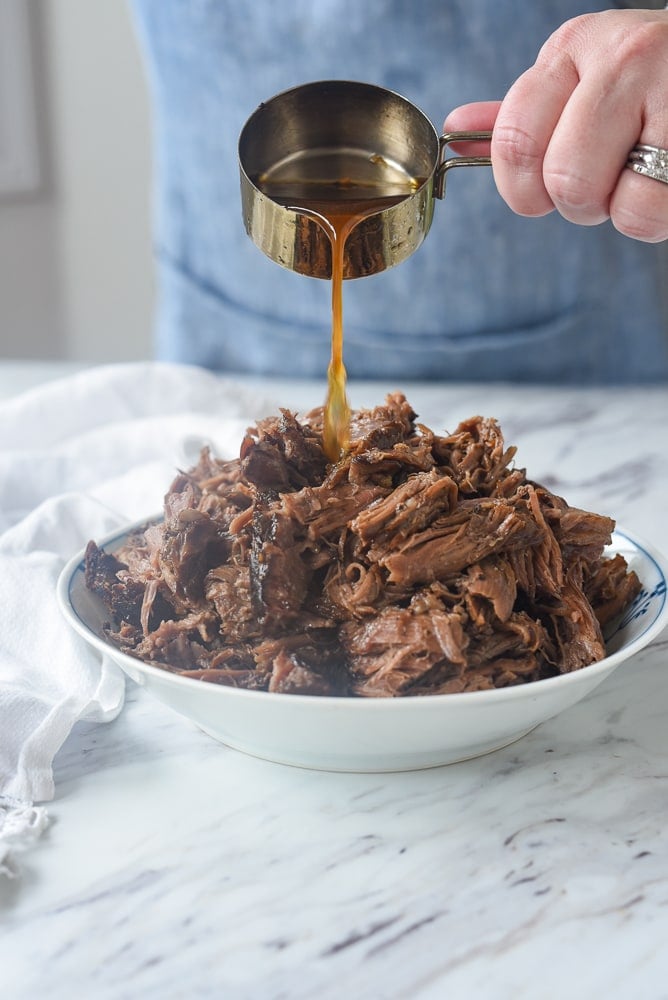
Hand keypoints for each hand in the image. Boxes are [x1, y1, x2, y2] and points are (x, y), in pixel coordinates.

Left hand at [443, 9, 667, 242]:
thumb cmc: (650, 85)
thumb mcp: (581, 83)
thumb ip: (524, 113)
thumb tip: (458, 130)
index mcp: (573, 49)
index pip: (512, 140)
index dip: (521, 188)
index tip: (542, 190)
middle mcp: (621, 57)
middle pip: (560, 180)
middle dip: (576, 204)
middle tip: (604, 184)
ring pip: (608, 200)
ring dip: (621, 212)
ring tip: (644, 177)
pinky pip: (652, 213)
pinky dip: (656, 217)